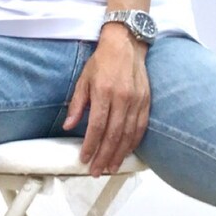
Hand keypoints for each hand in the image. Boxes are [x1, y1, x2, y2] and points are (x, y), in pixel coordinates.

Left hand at [62, 27, 150, 175]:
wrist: (126, 44)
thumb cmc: (103, 61)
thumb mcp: (83, 79)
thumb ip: (77, 104)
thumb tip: (68, 126)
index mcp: (104, 92)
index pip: (97, 126)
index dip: (91, 145)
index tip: (85, 158)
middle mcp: (122, 98)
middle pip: (113, 135)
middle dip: (104, 155)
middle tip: (97, 171)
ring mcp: (137, 101)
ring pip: (128, 134)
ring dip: (119, 154)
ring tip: (110, 167)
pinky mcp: (146, 101)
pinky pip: (141, 127)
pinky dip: (134, 143)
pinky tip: (127, 153)